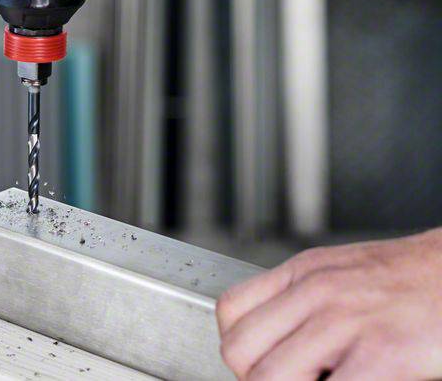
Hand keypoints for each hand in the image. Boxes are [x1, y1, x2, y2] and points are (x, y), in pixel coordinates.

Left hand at [216, 229, 441, 379]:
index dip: (240, 349)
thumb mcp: (343, 274)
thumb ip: (304, 302)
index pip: (230, 310)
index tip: (260, 365)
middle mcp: (316, 291)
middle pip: (239, 350)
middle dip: (255, 379)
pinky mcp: (383, 354)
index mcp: (304, 272)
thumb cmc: (413, 280)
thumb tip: (274, 342)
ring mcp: (346, 321)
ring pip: (269, 378)